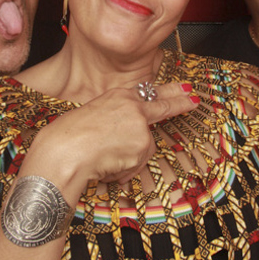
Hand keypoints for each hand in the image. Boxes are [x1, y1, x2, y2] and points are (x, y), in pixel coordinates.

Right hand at [25, 79, 198, 199]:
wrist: (63, 152)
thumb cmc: (68, 138)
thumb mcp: (94, 117)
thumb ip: (118, 120)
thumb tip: (131, 135)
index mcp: (118, 96)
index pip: (150, 92)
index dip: (170, 91)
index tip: (185, 88)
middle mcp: (133, 106)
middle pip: (163, 105)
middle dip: (181, 102)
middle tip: (194, 99)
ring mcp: (140, 125)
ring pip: (144, 148)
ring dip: (128, 159)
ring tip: (104, 159)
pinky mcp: (142, 145)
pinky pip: (137, 164)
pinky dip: (124, 171)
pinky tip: (107, 166)